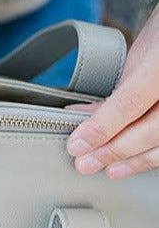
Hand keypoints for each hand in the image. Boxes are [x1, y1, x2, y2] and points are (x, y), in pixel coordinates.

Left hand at [65, 6, 158, 177]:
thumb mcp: (138, 57)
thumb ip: (117, 89)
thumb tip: (83, 117)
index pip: (129, 103)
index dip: (101, 127)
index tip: (76, 145)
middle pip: (149, 130)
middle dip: (113, 151)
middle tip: (84, 163)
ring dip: (136, 160)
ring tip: (110, 170)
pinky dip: (153, 154)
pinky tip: (136, 162)